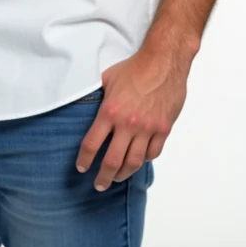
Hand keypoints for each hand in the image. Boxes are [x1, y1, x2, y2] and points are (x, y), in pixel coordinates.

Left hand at [74, 46, 190, 190]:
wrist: (163, 61)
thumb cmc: (135, 67)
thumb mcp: (108, 77)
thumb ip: (98, 95)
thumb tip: (86, 103)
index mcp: (110, 111)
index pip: (92, 144)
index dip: (85, 159)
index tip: (81, 167)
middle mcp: (128, 124)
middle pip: (112, 161)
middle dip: (103, 177)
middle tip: (98, 184)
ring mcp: (148, 128)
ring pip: (133, 162)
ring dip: (123, 174)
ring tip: (116, 178)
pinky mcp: (163, 128)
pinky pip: (152, 153)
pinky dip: (144, 160)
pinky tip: (138, 160)